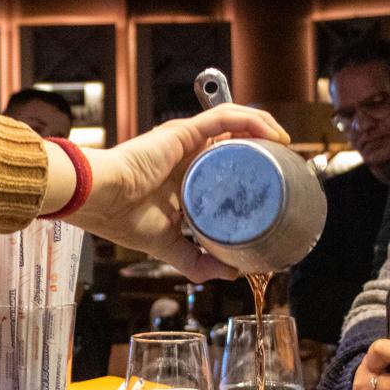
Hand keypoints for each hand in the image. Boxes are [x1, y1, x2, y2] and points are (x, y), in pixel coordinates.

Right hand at [65, 105, 286, 280]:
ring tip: (286, 147)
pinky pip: (225, 117)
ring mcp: (187, 140)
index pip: (225, 166)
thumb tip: (232, 273)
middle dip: (266, 151)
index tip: (278, 186)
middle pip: (236, 143)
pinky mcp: (185, 131)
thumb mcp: (168, 246)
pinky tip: (273, 134)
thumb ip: (197, 261)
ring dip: (266, 130)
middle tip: (289, 168)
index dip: (253, 171)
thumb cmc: (122, 220)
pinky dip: (253, 120)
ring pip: (236, 124)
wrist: (100, 200)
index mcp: (184, 178)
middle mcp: (188, 155)